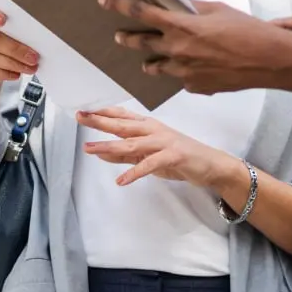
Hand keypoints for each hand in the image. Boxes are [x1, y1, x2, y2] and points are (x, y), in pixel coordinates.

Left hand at [76, 107, 242, 189]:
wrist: (209, 163)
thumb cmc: (178, 157)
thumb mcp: (148, 155)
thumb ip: (125, 154)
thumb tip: (99, 152)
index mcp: (149, 126)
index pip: (122, 116)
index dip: (103, 113)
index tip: (83, 110)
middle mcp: (154, 130)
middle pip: (123, 125)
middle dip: (101, 121)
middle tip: (81, 118)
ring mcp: (164, 141)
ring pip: (133, 143)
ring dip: (110, 146)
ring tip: (90, 150)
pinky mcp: (173, 156)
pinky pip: (150, 164)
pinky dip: (135, 172)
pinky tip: (121, 180)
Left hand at [101, 0, 284, 94]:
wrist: (268, 61)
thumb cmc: (247, 30)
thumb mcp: (218, 9)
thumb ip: (191, 7)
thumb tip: (175, 2)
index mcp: (182, 26)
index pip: (142, 13)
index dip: (121, 5)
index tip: (105, 0)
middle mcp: (178, 50)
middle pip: (141, 43)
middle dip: (127, 37)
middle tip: (119, 34)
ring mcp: (184, 73)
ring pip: (155, 66)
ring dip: (149, 60)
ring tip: (148, 58)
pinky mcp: (195, 87)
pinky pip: (179, 79)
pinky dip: (179, 71)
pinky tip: (189, 67)